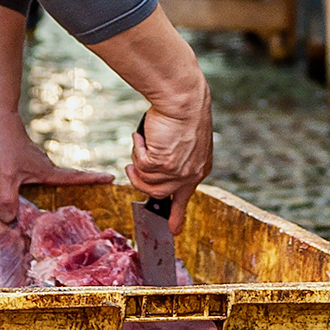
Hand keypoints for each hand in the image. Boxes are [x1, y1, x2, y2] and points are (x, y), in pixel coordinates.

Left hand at [0, 110, 112, 223]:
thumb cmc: (3, 144)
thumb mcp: (4, 176)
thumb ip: (8, 199)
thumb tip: (9, 221)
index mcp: (46, 171)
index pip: (75, 177)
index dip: (93, 179)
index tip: (111, 178)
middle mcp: (42, 168)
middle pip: (64, 182)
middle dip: (76, 192)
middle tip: (88, 205)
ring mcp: (31, 165)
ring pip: (45, 183)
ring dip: (50, 195)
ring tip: (53, 212)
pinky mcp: (19, 164)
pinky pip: (29, 182)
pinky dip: (30, 192)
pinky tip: (22, 200)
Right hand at [127, 82, 212, 230]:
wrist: (183, 99)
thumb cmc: (182, 113)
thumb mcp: (183, 140)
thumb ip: (175, 158)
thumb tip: (155, 167)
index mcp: (199, 168)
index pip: (186, 197)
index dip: (178, 215)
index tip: (174, 230)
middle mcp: (190, 174)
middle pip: (158, 192)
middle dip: (140, 183)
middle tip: (130, 170)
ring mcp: (177, 171)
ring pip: (146, 179)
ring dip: (137, 161)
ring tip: (139, 143)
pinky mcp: (163, 163)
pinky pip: (140, 164)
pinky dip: (137, 149)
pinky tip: (141, 136)